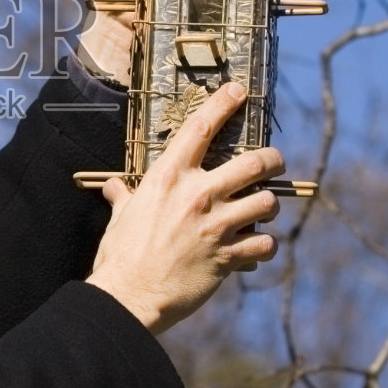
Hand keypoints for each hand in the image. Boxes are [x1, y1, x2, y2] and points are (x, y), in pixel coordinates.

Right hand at [85, 82, 282, 334]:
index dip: (223, 104)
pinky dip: (265, 245)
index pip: (200, 127)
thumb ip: (124, 197)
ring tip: (263, 208)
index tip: (238, 92)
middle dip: (272, 160)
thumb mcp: (121, 218)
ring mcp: (217, 225)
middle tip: (273, 162)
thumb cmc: (120, 255)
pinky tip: (256, 247)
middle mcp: (198, 194)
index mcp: (169, 177)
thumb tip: (113, 187)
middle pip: (255, 163)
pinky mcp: (229, 256)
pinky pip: (266, 243)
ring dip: (270, 204)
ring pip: (268, 202)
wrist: (129, 295)